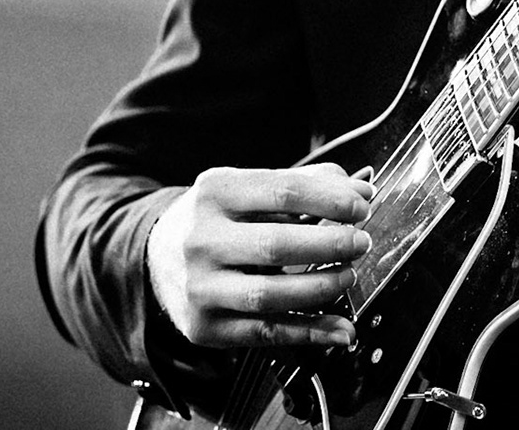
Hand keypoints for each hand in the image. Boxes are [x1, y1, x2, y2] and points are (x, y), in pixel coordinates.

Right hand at [147, 163, 374, 348]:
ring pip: (270, 295)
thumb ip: (308, 184)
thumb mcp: (250, 188)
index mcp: (216, 192)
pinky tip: (341, 327)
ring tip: (347, 276)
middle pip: (277, 245)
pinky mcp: (204, 327)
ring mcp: (199, 287)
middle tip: (360, 243)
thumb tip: (361, 190)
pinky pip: (266, 334)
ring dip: (322, 288)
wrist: (156, 256)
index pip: (284, 192)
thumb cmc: (220, 218)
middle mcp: (201, 239)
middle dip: (330, 245)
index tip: (362, 207)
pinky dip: (311, 333)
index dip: (332, 200)